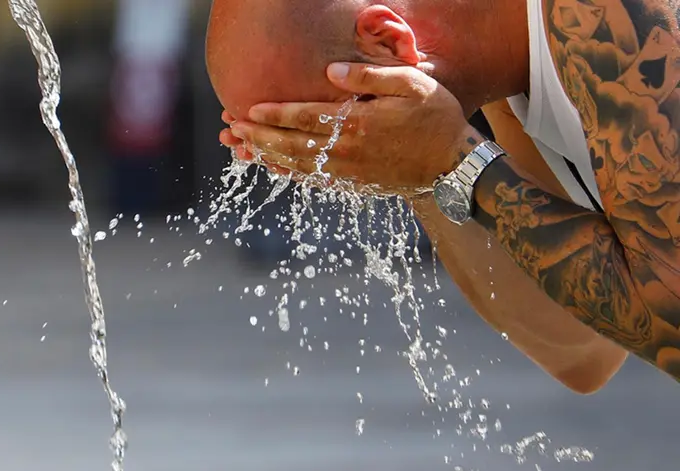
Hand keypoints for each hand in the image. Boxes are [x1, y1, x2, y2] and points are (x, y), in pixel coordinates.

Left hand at [223, 63, 484, 194]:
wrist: (454, 166)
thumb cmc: (437, 118)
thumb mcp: (412, 85)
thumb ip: (370, 77)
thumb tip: (330, 71)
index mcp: (359, 124)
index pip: (306, 118)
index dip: (274, 115)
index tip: (248, 110)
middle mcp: (348, 152)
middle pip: (293, 144)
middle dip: (259, 136)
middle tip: (231, 130)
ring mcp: (349, 172)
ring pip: (298, 165)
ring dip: (266, 155)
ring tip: (241, 147)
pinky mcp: (354, 185)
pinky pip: (313, 181)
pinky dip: (289, 173)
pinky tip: (273, 166)